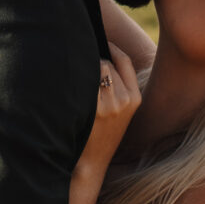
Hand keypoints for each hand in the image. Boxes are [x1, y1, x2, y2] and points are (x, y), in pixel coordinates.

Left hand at [82, 44, 141, 171]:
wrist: (92, 162)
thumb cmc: (103, 135)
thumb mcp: (123, 113)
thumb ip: (120, 88)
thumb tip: (104, 57)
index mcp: (135, 98)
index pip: (124, 61)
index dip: (113, 47)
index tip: (103, 41)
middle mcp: (124, 99)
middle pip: (106, 63)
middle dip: (93, 63)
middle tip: (81, 66)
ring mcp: (109, 104)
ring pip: (95, 69)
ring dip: (84, 71)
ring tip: (74, 78)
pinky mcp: (94, 108)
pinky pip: (84, 81)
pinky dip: (75, 79)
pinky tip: (68, 85)